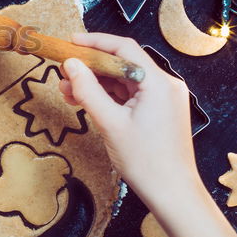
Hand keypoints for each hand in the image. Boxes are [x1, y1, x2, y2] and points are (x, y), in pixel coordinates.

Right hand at [59, 32, 199, 210]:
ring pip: (124, 81)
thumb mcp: (110, 124)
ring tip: (68, 91)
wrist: (173, 193)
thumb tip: (71, 65)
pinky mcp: (159, 112)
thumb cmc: (147, 162)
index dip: (95, 42)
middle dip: (91, 67)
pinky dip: (109, 97)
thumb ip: (88, 91)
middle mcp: (165, 86)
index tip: (71, 42)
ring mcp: (163, 99)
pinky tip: (87, 102)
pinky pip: (130, 96)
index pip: (124, 49)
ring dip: (97, 84)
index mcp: (158, 83)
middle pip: (123, 64)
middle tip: (64, 72)